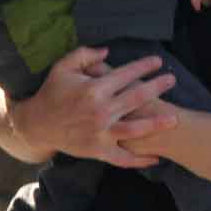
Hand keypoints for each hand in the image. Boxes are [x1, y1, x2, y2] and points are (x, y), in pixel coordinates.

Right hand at [9, 46, 179, 167]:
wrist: (36, 126)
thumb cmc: (52, 93)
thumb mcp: (63, 68)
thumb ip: (85, 55)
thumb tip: (108, 50)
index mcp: (93, 89)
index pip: (126, 74)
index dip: (144, 66)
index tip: (158, 62)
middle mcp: (100, 111)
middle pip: (136, 98)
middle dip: (157, 87)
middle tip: (172, 80)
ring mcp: (100, 133)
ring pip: (135, 129)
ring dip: (156, 124)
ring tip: (174, 118)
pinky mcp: (97, 151)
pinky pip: (122, 158)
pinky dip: (140, 160)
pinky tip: (156, 158)